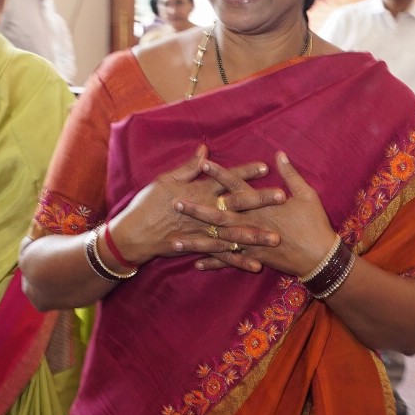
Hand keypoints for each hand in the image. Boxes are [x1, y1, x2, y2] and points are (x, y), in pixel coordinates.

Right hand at [109, 144, 282, 267]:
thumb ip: (188, 167)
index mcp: (198, 189)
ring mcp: (202, 230)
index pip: (226, 178)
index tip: (265, 168)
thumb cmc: (147, 203)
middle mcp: (203, 209)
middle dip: (260, 200)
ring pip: (233, 232)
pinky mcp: (198, 247)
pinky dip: (237, 260)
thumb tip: (204, 150)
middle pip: (236, 203)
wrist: (133, 233)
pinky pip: (221, 255)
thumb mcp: (165, 179)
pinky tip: (255, 264)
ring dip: (255, 235)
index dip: (245, 173)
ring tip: (275, 238)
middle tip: (282, 198)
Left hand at [177, 152, 335, 277]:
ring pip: (218, 240)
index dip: (219, 174)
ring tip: (174, 240)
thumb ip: (291, 174)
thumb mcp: (307, 194)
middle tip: (174, 203)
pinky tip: (196, 264)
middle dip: (195, 209)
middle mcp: (251, 222)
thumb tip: (279, 154)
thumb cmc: (315, 224)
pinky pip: (230, 260)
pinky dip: (214, 263)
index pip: (235, 185)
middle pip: (217, 214)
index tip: (203, 163)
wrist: (320, 257)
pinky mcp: (254, 257)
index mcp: (261, 205)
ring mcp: (250, 242)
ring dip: (196, 241)